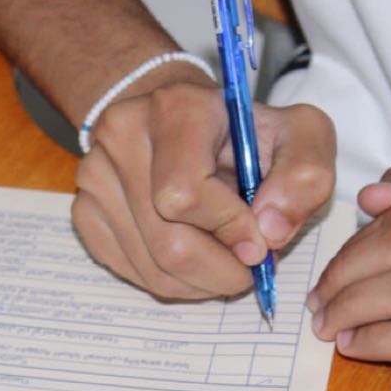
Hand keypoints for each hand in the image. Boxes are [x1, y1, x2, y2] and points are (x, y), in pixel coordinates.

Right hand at [71, 73, 334, 299]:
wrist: (181, 118)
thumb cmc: (243, 131)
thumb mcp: (299, 134)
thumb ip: (305, 176)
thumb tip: (271, 232)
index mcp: (175, 109)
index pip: (185, 195)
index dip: (229, 231)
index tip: (260, 242)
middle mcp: (122, 137)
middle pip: (168, 244)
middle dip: (221, 270)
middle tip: (248, 266)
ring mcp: (95, 176)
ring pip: (151, 268)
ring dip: (201, 282)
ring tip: (225, 259)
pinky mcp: (85, 211)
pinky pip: (131, 272)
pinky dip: (172, 280)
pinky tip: (193, 256)